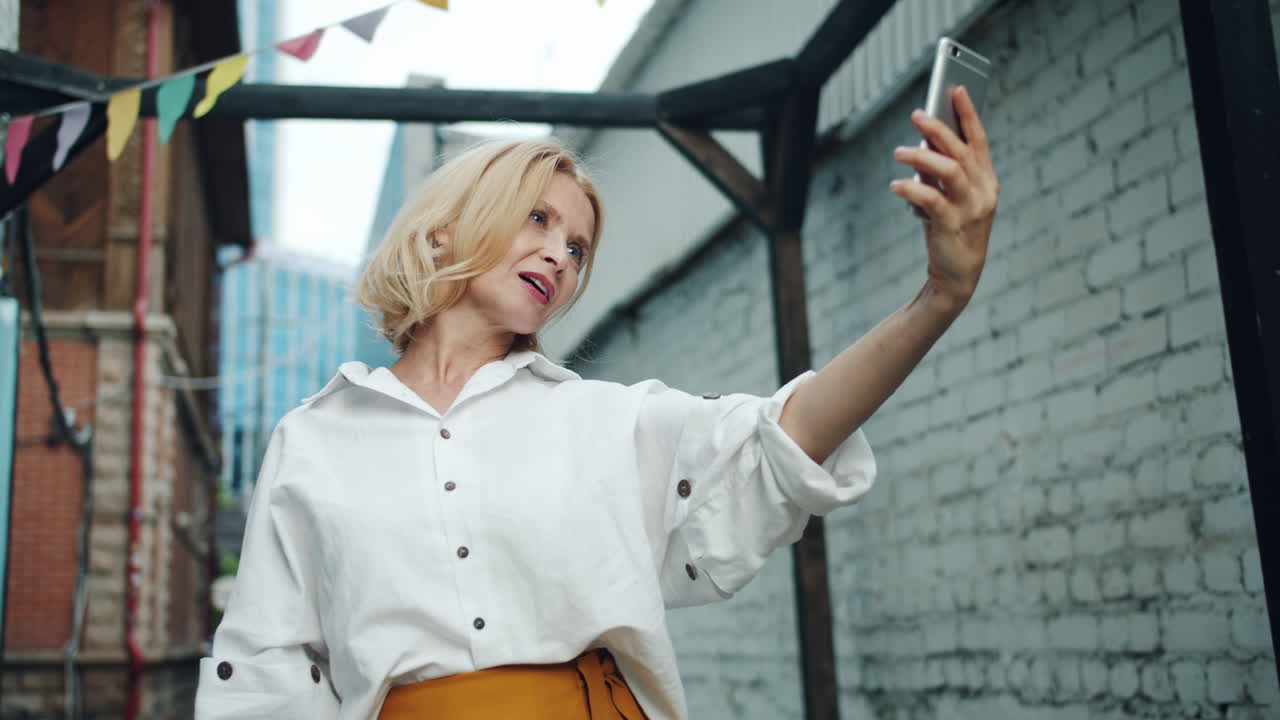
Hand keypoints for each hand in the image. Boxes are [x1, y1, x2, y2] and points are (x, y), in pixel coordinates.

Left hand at [889, 85, 998, 311]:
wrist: (957, 274)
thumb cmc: (952, 230)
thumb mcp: (952, 198)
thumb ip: (942, 173)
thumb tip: (921, 144)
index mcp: (987, 181)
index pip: (979, 141)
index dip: (968, 114)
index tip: (957, 89)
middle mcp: (983, 191)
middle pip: (961, 151)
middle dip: (939, 128)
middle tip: (916, 115)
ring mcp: (970, 209)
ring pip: (949, 170)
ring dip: (921, 156)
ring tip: (899, 152)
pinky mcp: (951, 225)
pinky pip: (930, 199)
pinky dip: (911, 188)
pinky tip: (896, 185)